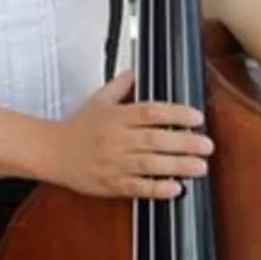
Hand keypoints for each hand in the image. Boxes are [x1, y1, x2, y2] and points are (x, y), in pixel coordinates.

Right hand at [48, 70, 210, 198]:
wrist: (53, 152)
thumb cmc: (77, 127)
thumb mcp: (97, 101)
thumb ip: (119, 86)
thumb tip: (135, 71)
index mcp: (115, 117)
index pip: (149, 111)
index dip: (175, 113)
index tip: (196, 117)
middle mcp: (116, 139)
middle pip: (155, 139)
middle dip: (184, 142)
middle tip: (207, 144)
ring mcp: (115, 162)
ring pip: (150, 164)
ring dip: (178, 166)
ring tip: (200, 166)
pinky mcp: (113, 183)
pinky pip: (138, 187)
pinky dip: (157, 188)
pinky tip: (175, 188)